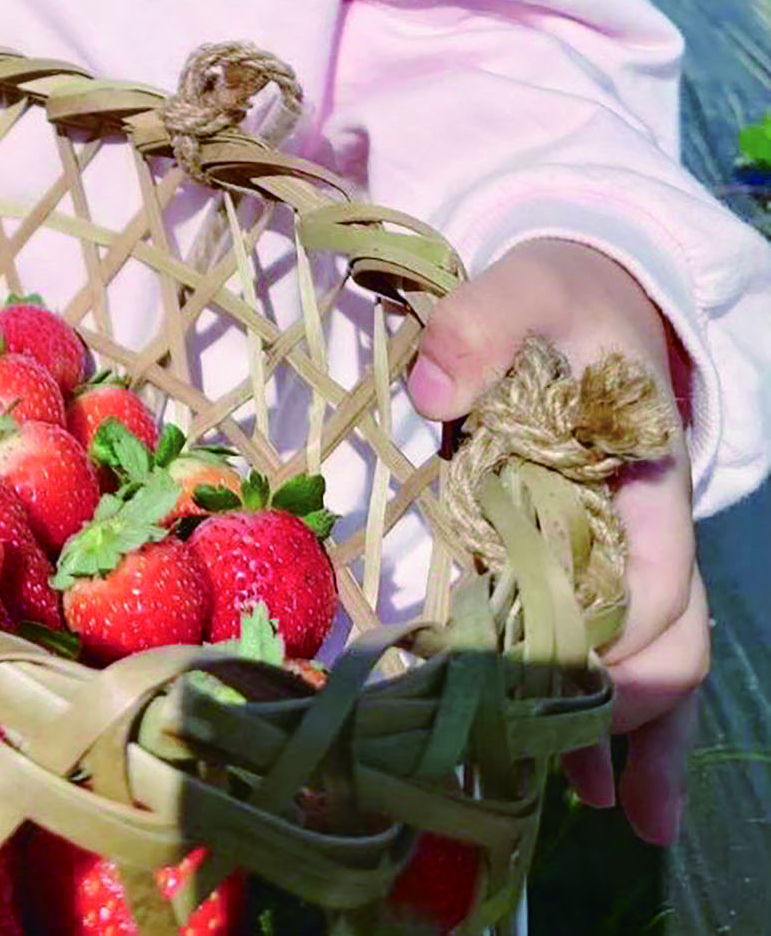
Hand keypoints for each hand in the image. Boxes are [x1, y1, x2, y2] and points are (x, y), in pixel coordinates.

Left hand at [407, 238, 704, 848]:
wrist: (577, 293)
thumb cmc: (555, 295)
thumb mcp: (522, 285)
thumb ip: (479, 325)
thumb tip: (432, 392)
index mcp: (646, 470)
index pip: (659, 570)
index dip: (630, 634)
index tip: (580, 681)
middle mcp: (643, 525)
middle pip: (669, 636)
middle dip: (642, 712)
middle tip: (606, 788)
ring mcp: (618, 550)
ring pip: (652, 659)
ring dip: (637, 737)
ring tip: (622, 816)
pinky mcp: (579, 560)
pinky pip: (605, 646)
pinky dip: (600, 712)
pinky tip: (587, 781)